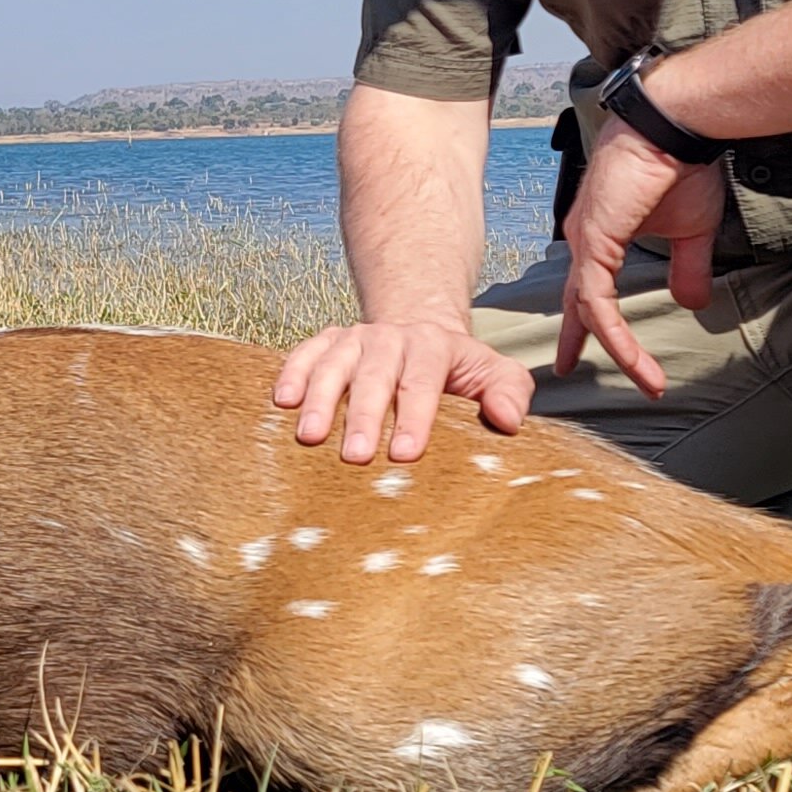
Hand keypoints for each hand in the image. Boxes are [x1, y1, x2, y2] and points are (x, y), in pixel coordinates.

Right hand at [271, 316, 534, 463]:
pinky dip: (292, 374)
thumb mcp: (496, 373)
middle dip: (363, 416)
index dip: (414, 416)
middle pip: (374, 374)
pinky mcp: (327, 342)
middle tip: (356, 457)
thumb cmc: (458, 371)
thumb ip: (510, 393)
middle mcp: (390, 337)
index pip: (423, 379)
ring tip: (309, 437)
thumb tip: (506, 420)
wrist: (418, 334)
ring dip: (320, 399)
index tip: (406, 454)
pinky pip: (304, 353)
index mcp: (432, 345)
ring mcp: (354, 338)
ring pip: (334, 364)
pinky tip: (282, 402)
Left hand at [552, 123, 725, 396]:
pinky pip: (597, 300)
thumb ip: (687, 270)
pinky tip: (630, 355)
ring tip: (647, 380)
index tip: (586, 348)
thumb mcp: (691, 232)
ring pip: (591, 310)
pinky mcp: (594, 242)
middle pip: (575, 299)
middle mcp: (584, 238)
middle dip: (575, 338)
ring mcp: (585, 240)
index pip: (587, 285)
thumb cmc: (682, 168)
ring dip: (618, 350)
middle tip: (567, 368)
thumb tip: (691, 305)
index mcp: (600, 233)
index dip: (587, 320)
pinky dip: (614, 332)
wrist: (677, 131)